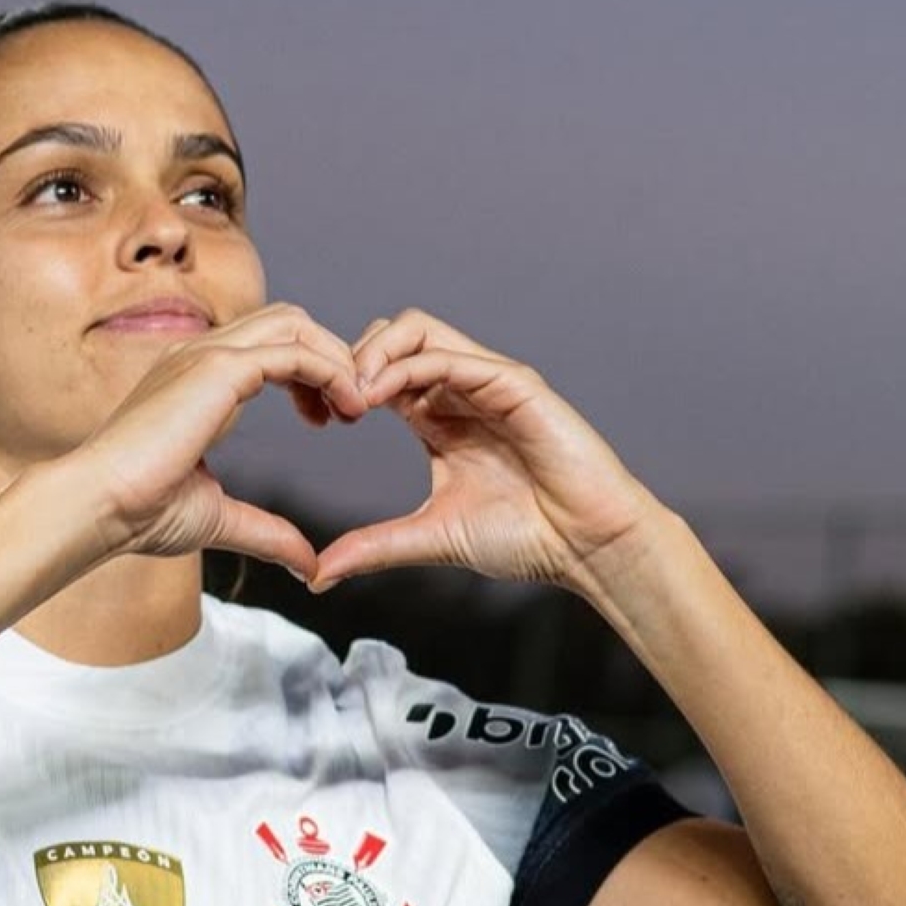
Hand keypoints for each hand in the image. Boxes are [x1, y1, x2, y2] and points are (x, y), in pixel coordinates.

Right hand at [68, 303, 369, 580]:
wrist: (97, 506)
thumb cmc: (136, 513)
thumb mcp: (216, 518)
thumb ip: (266, 531)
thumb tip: (306, 562)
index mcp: (193, 378)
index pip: (267, 344)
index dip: (308, 372)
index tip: (328, 418)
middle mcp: (198, 354)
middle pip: (287, 321)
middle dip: (330, 355)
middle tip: (352, 409)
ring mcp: (205, 354)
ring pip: (294, 324)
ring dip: (336, 359)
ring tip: (357, 407)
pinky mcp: (217, 369)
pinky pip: (294, 352)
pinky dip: (331, 372)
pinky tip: (346, 410)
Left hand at [311, 309, 661, 592]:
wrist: (586, 546)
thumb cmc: (526, 538)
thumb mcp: (431, 538)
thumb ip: (375, 547)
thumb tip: (318, 575)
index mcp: (438, 417)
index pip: (379, 371)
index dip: (341, 384)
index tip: (319, 421)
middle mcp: (460, 391)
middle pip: (391, 336)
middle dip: (350, 359)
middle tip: (330, 404)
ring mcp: (487, 381)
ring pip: (416, 330)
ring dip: (373, 354)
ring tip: (351, 397)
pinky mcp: (514, 383)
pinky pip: (452, 356)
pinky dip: (408, 368)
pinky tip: (380, 399)